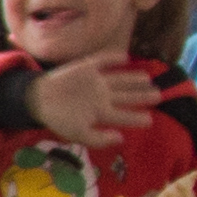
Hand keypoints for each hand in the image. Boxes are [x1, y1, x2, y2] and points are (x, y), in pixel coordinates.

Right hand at [25, 56, 164, 143]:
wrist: (38, 100)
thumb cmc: (58, 119)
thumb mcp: (77, 135)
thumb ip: (98, 139)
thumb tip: (120, 137)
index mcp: (101, 112)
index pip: (123, 115)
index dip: (136, 118)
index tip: (150, 120)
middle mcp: (102, 96)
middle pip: (126, 95)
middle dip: (142, 96)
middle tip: (158, 96)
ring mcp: (96, 81)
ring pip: (120, 79)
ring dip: (133, 78)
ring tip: (147, 79)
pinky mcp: (86, 67)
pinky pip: (102, 61)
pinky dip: (113, 58)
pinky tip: (124, 57)